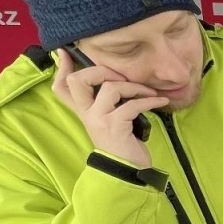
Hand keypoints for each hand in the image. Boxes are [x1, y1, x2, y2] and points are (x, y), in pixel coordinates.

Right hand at [53, 51, 166, 167]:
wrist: (128, 171)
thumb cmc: (123, 143)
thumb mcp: (111, 120)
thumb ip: (108, 102)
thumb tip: (116, 79)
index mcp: (84, 111)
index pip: (61, 88)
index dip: (62, 69)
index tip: (65, 52)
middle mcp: (87, 114)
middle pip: (77, 80)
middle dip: (101, 70)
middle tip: (123, 77)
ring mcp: (99, 119)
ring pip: (110, 88)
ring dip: (135, 87)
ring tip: (149, 93)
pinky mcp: (115, 126)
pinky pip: (132, 104)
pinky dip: (150, 100)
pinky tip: (160, 101)